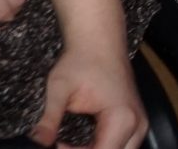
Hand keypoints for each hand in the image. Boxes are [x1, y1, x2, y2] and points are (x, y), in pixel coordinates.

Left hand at [31, 25, 145, 148]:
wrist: (99, 40)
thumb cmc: (82, 59)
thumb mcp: (59, 89)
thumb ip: (48, 120)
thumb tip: (37, 142)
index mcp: (122, 118)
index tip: (56, 145)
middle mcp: (137, 123)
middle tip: (62, 145)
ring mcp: (139, 123)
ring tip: (69, 144)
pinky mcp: (135, 121)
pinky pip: (120, 146)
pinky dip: (100, 148)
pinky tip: (82, 142)